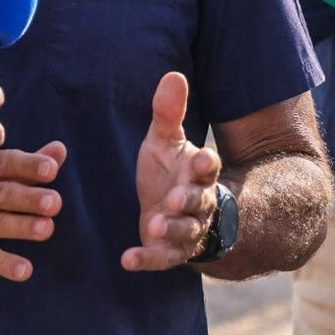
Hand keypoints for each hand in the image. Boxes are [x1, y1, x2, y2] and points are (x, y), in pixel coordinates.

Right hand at [0, 142, 66, 281]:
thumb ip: (25, 164)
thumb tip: (60, 149)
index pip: (7, 163)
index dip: (29, 165)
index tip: (52, 167)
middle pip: (3, 193)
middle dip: (28, 197)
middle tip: (54, 201)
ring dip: (20, 226)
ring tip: (45, 229)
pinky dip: (2, 262)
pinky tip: (24, 269)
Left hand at [122, 72, 222, 270]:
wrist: (176, 211)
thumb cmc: (170, 171)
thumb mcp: (166, 141)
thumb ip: (168, 113)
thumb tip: (173, 74)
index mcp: (198, 172)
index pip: (207, 167)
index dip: (206, 164)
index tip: (202, 158)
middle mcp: (198, 203)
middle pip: (198, 202)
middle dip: (189, 200)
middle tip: (176, 198)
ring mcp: (186, 230)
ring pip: (185, 232)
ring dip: (172, 229)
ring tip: (155, 225)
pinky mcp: (169, 251)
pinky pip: (161, 258)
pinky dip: (146, 259)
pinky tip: (127, 260)